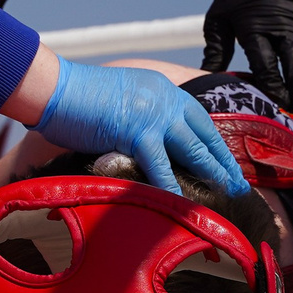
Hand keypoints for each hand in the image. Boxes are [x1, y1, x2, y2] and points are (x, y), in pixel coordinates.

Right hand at [33, 58, 247, 197]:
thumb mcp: (118, 99)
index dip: (212, 142)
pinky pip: (161, 167)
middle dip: (223, 161)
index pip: (196, 118)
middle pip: (204, 134)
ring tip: (229, 194)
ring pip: (194, 150)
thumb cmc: (74, 96)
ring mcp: (154, 115)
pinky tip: (184, 205)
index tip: (223, 160)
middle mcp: (165, 98)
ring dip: (214, 174)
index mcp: (160, 89)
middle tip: (239, 182)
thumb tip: (142, 144)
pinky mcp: (138, 132)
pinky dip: (173, 188)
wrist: (53, 88)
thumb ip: (136, 117)